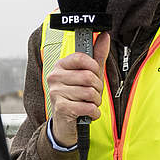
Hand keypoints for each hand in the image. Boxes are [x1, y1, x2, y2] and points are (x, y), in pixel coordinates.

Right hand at [46, 33, 110, 147]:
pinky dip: (94, 112)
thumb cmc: (77, 96)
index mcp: (60, 66)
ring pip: (90, 93)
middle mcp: (54, 77)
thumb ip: (97, 55)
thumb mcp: (88, 74)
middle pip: (88, 77)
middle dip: (97, 88)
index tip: (95, 73)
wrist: (65, 123)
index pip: (80, 58)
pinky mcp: (61, 108)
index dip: (93, 66)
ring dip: (96, 101)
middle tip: (93, 93)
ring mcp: (56, 93)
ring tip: (89, 103)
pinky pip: (88, 107)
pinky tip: (88, 112)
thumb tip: (105, 36)